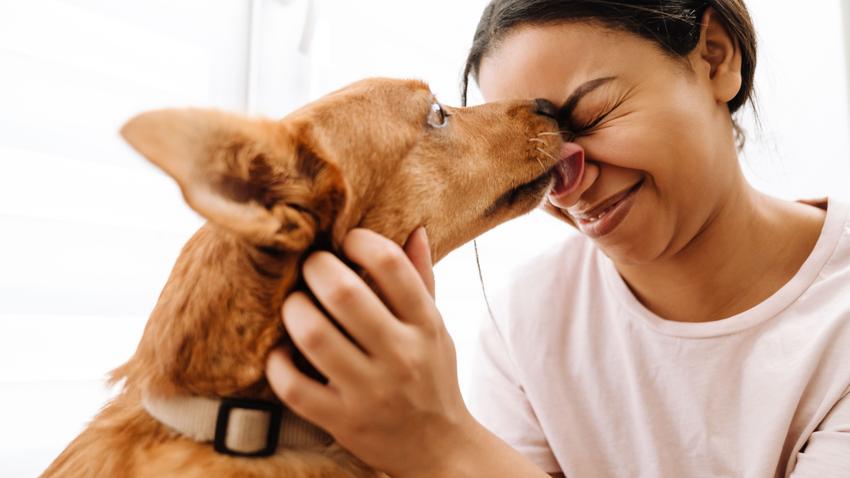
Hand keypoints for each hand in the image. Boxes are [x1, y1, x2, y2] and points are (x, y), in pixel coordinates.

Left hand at [265, 227, 476, 476]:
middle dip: (316, 268)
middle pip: (344, 292)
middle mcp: (400, 356)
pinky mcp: (341, 421)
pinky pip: (293, 386)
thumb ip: (421, 280)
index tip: (346, 242)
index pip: (391, 264)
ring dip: (294, 309)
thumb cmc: (431, 377)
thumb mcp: (436, 328)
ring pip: (313, 334)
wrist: (439, 449)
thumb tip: (415, 229)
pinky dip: (278, 362)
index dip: (360, 241)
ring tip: (294, 304)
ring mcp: (369, 391)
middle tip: (309, 267)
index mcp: (425, 325)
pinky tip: (283, 351)